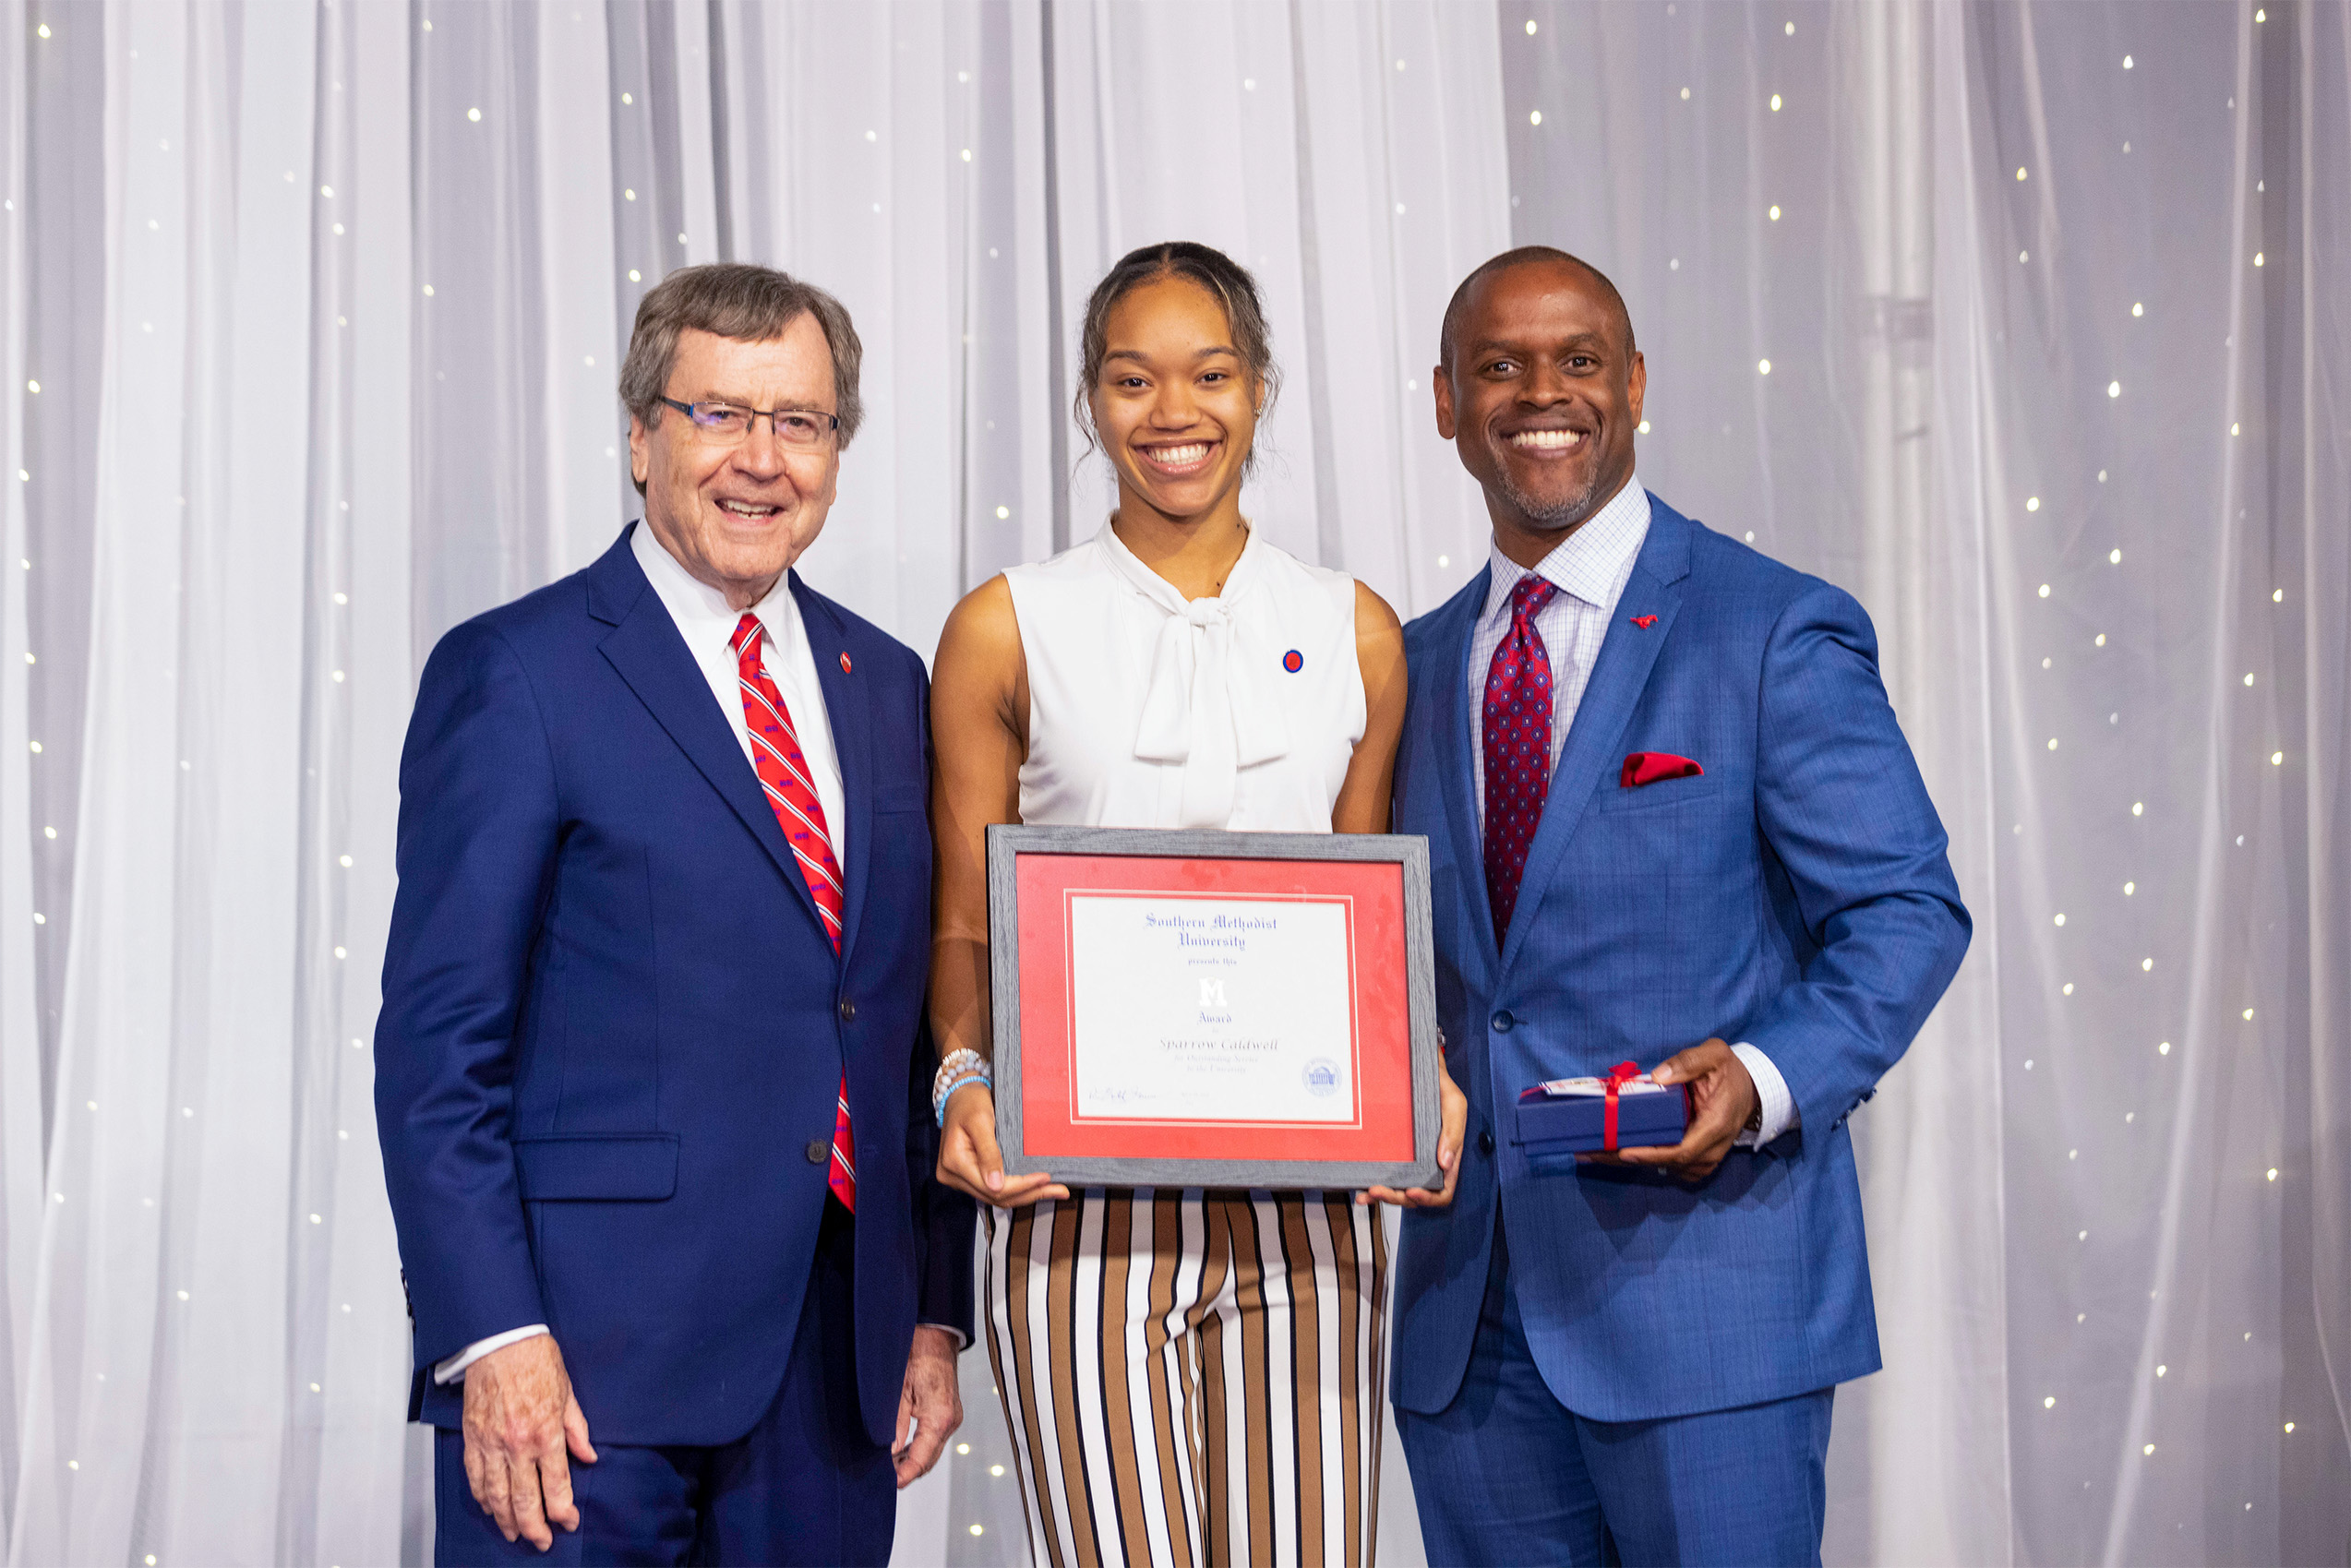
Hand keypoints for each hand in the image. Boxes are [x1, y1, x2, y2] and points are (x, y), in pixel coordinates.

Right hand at [461, 1334, 596, 1549]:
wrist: (500, 1340)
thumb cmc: (537, 1360)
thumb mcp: (568, 1394)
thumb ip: (577, 1431)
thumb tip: (588, 1457)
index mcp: (546, 1433)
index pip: (557, 1484)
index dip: (563, 1510)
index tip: (568, 1523)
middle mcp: (517, 1445)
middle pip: (524, 1500)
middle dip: (535, 1527)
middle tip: (541, 1542)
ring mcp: (491, 1444)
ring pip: (496, 1495)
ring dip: (506, 1520)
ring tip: (514, 1534)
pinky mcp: (472, 1438)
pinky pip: (475, 1477)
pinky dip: (482, 1497)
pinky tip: (490, 1508)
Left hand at [893, 1326, 964, 1486]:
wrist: (935, 1336)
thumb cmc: (918, 1356)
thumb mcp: (899, 1392)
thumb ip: (895, 1426)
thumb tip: (889, 1453)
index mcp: (939, 1418)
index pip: (922, 1459)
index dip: (904, 1475)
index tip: (890, 1485)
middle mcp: (950, 1421)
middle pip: (929, 1460)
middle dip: (908, 1471)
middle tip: (883, 1478)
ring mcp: (953, 1418)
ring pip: (933, 1452)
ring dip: (913, 1461)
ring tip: (888, 1465)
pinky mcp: (950, 1413)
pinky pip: (935, 1439)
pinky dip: (920, 1448)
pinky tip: (902, 1449)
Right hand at [936, 1080, 1067, 1207]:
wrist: (958, 1094)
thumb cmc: (970, 1101)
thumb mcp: (980, 1121)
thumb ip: (988, 1152)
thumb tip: (996, 1186)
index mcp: (954, 1163)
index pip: (993, 1187)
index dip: (1022, 1185)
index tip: (1046, 1177)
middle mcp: (953, 1177)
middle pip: (996, 1196)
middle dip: (1030, 1194)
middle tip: (1060, 1189)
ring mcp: (959, 1179)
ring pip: (996, 1197)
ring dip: (1026, 1195)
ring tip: (1054, 1190)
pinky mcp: (969, 1177)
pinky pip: (993, 1190)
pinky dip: (1015, 1190)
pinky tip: (1035, 1187)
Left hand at [1361, 1055, 1466, 1208]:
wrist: (1419, 1071)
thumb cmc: (1441, 1089)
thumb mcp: (1454, 1105)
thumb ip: (1453, 1133)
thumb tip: (1444, 1163)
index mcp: (1447, 1158)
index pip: (1442, 1192)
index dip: (1428, 1197)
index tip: (1412, 1191)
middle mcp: (1428, 1164)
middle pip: (1414, 1195)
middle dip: (1396, 1197)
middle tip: (1379, 1190)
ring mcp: (1410, 1160)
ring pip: (1397, 1190)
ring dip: (1382, 1196)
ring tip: (1366, 1193)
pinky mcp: (1394, 1153)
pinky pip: (1385, 1173)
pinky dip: (1373, 1182)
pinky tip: (1362, 1184)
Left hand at [1605, 1037, 1755, 1182]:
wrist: (1752, 1088)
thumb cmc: (1729, 1070)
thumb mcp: (1713, 1054)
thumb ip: (1688, 1062)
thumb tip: (1658, 1077)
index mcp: (1715, 1125)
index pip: (1681, 1151)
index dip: (1651, 1155)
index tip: (1623, 1151)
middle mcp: (1712, 1148)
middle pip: (1668, 1164)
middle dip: (1628, 1160)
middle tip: (1591, 1152)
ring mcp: (1707, 1157)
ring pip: (1668, 1169)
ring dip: (1633, 1163)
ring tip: (1596, 1152)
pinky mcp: (1700, 1158)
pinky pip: (1673, 1168)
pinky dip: (1648, 1162)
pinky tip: (1619, 1152)